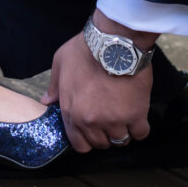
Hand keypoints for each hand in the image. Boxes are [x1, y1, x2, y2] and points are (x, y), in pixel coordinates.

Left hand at [46, 28, 152, 154]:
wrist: (114, 42)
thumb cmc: (86, 50)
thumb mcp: (61, 62)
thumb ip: (54, 86)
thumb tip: (47, 101)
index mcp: (72, 111)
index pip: (79, 144)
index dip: (87, 138)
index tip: (93, 128)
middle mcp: (91, 121)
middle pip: (101, 143)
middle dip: (105, 134)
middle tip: (109, 118)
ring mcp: (114, 120)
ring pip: (121, 140)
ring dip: (123, 130)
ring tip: (123, 114)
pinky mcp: (135, 115)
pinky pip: (140, 134)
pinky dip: (140, 127)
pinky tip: (137, 115)